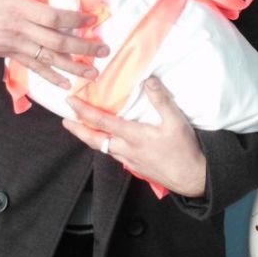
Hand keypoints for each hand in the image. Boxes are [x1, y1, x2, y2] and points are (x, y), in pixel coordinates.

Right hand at [0, 0, 109, 88]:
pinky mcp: (13, 56)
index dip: (74, 19)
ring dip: (73, 67)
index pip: (52, 17)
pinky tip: (67, 84)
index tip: (92, 20)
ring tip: (93, 72)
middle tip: (104, 51)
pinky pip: (35, 69)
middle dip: (83, 48)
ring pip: (49, 59)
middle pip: (57, 42)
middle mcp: (21, 31)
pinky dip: (51, 78)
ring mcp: (17, 46)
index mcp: (19, 9)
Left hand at [62, 77, 206, 196]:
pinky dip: (104, 145)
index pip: (101, 122)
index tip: (70, 102)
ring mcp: (129, 160)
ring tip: (82, 128)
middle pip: (94, 140)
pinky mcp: (135, 167)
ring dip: (90, 138)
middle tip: (65, 121)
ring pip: (102, 148)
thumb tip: (149, 79)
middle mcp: (126, 149)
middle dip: (77, 130)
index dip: (84, 111)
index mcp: (133, 136)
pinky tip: (108, 142)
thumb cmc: (183, 149)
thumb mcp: (175, 121)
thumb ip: (161, 99)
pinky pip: (113, 154)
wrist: (192, 177)